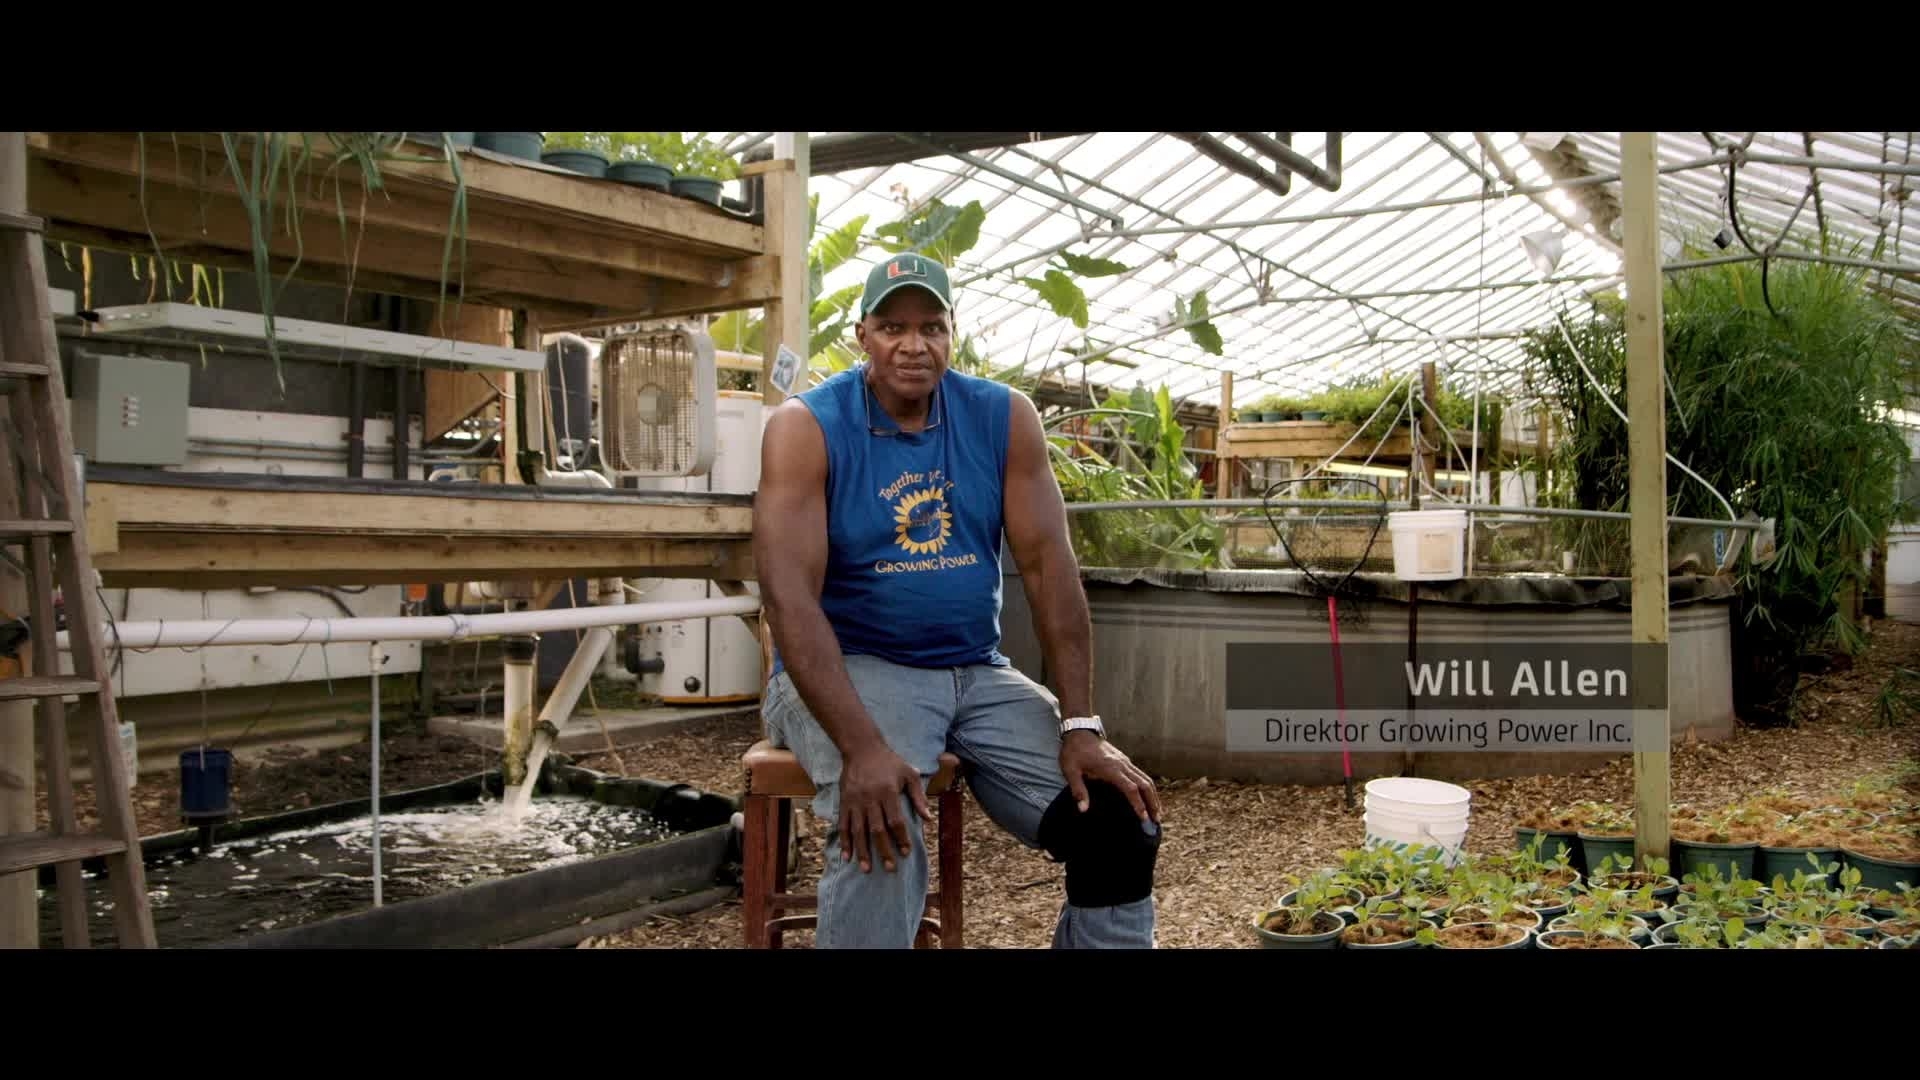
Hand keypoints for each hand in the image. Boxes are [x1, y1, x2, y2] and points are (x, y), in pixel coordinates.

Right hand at [838, 743, 932, 872]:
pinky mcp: (844, 802)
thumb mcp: (909, 773)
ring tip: (867, 869)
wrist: (861, 748)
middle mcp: (871, 799)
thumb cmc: (889, 761)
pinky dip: (844, 841)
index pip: (896, 821)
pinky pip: (843, 825)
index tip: (906, 853)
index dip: (901, 839)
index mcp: (888, 792)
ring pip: (859, 831)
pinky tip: (847, 856)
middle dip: (884, 851)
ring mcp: (855, 801)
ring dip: (863, 851)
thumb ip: (918, 797)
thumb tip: (928, 819)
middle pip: (877, 830)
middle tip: (891, 869)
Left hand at [1060, 731, 1161, 822]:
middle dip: (1153, 802)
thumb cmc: (1073, 751)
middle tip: (1156, 820)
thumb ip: (1078, 790)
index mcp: (1110, 768)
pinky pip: (1141, 775)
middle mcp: (1122, 764)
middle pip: (1145, 784)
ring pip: (1146, 779)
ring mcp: (1125, 762)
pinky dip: (1148, 787)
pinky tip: (1148, 797)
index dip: (1138, 804)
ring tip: (1157, 812)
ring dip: (1153, 795)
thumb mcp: (1070, 771)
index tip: (1144, 817)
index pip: (1130, 788)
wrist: (1079, 730)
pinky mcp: (1124, 761)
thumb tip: (1083, 809)